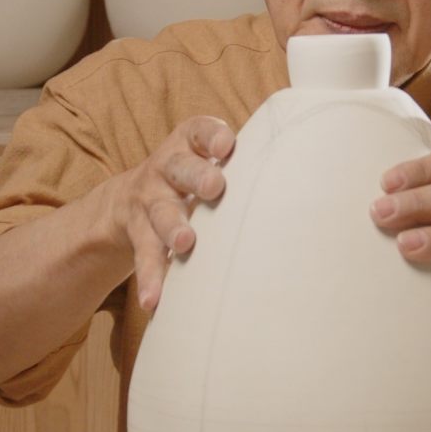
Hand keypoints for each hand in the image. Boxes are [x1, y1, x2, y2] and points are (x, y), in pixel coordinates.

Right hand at [111, 115, 234, 310]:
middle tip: (215, 187)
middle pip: (180, 168)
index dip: (212, 135)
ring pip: (160, 213)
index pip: (199, 131)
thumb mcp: (204, 161)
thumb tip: (305, 176)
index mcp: (188, 145)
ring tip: (184, 243)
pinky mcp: (138, 233)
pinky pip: (144, 255)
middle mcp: (166, 169)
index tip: (226, 146)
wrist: (126, 201)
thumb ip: (242, 163)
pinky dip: (151, 278)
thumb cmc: (189, 180)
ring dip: (172, 227)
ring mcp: (149, 201)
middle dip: (197, 176)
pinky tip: (154, 300)